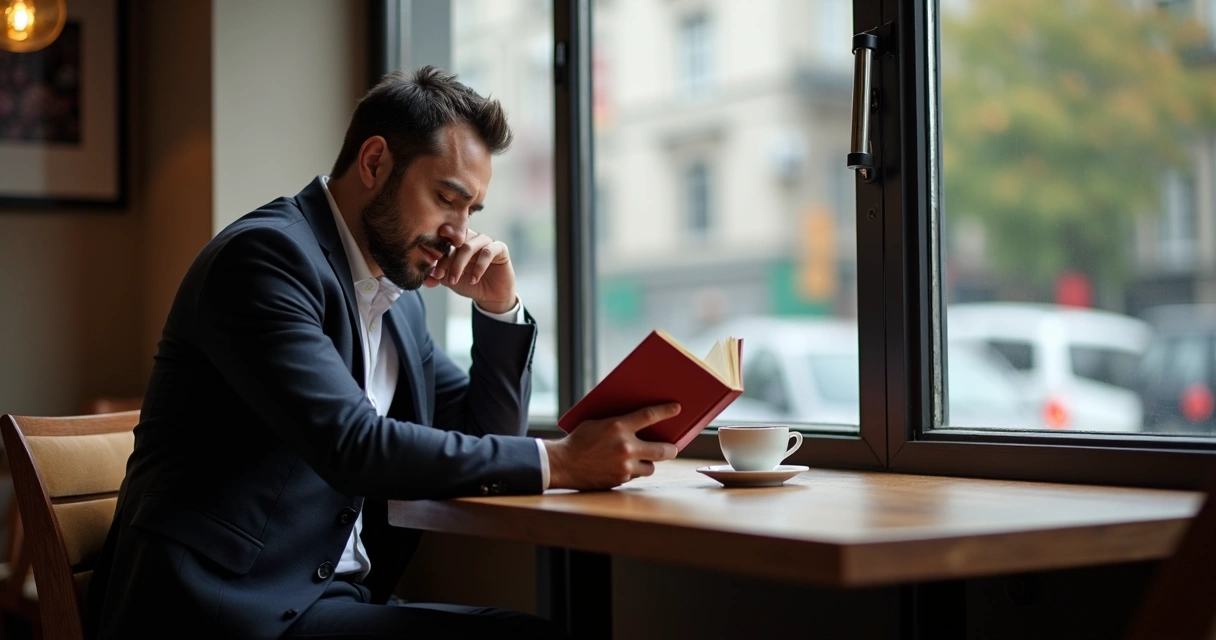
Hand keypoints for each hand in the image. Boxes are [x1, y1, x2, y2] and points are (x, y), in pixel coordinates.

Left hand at [426, 230, 516, 313]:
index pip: (444, 242)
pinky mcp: (500, 248)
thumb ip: (437, 276)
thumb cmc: (469, 283)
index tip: (433, 273)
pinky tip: (474, 279)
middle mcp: (471, 238)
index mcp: (457, 241)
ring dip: (459, 264)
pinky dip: (479, 266)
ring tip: (454, 280)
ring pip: (468, 246)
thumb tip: (425, 278)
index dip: (436, 256)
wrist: (491, 296)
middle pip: (454, 242)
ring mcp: (485, 241)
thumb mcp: (450, 280)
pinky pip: (488, 252)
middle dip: (446, 260)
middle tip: (440, 276)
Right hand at [543, 403, 681, 490]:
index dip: (666, 411)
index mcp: (618, 427)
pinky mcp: (620, 480)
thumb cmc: (578, 439)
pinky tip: (625, 466)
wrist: (562, 464)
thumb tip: (637, 419)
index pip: (649, 416)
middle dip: (671, 449)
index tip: (678, 408)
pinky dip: (633, 471)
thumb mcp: (598, 422)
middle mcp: (625, 447)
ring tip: (645, 459)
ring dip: (649, 463)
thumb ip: (618, 422)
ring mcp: (624, 466)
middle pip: (662, 450)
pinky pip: (635, 475)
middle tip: (674, 448)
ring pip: (651, 467)